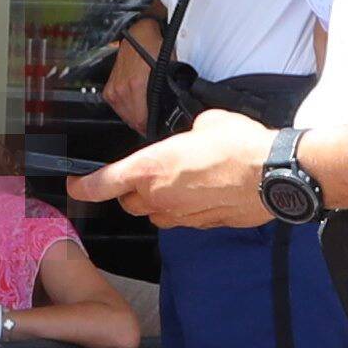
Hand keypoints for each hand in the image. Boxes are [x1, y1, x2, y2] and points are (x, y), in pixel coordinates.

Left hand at [82, 108, 279, 230]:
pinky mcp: (202, 225)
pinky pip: (181, 220)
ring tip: (178, 183)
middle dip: (130, 192)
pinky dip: (183, 210)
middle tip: (145, 175)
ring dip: (156, 202)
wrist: (274, 174)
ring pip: (154, 214)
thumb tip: (190, 138)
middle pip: (128, 203)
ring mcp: (180, 215)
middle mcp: (159, 196)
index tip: (74, 185)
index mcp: (151, 168)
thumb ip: (185, 135)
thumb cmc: (240, 145)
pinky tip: (202, 193)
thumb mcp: (204, 123)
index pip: (102, 184)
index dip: (83, 187)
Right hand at [99, 14, 166, 133]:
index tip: (158, 127)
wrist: (138, 35)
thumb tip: (172, 110)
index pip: (142, 121)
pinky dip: (126, 109)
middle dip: (145, 124)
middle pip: (133, 121)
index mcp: (136, 86)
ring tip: (146, 112)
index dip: (153, 128)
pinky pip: (118, 108)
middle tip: (155, 121)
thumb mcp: (169, 70)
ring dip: (135, 117)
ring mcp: (114, 89)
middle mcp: (122, 89)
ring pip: (125, 116)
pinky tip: (136, 103)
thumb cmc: (154, 48)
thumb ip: (169, 92)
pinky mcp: (109, 89)